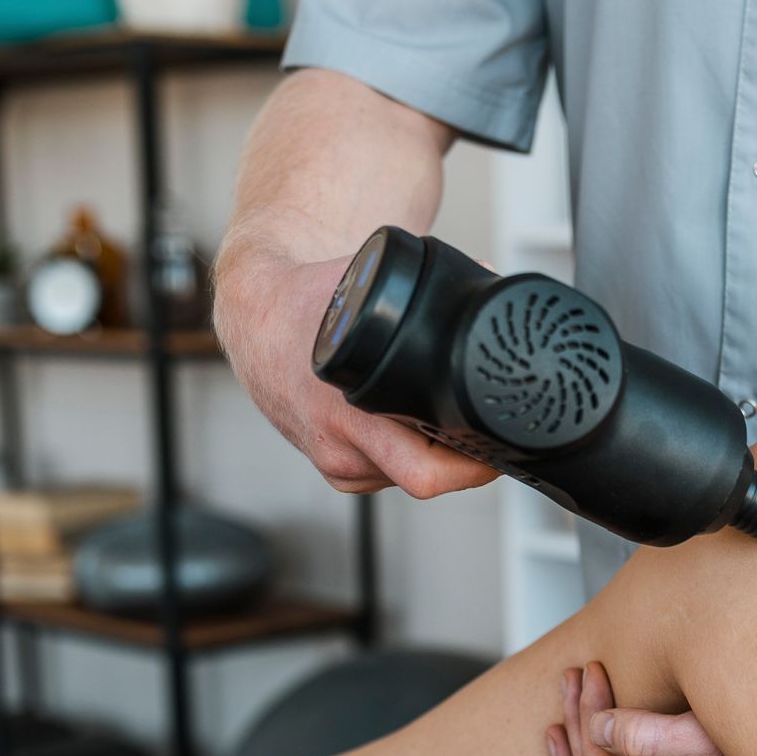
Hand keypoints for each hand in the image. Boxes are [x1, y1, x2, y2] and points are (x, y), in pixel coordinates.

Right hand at [214, 252, 497, 496]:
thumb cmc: (305, 302)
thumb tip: (488, 275)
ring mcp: (337, 464)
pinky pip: (389, 473)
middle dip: (463, 460)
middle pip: (426, 480)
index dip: (473, 463)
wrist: (257, 320)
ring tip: (434, 411)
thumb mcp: (367, 284)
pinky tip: (407, 420)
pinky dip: (408, 452)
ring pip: (407, 478)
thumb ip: (428, 287)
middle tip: (485, 431)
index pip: (427, 471)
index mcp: (347, 414)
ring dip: (432, 454)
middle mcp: (340, 448)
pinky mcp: (337, 470)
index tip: (499, 442)